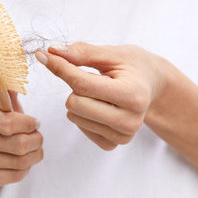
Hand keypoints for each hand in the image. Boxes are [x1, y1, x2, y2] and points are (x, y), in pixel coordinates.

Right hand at [0, 92, 42, 190]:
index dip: (29, 124)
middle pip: (18, 144)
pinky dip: (26, 169)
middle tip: (39, 138)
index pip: (9, 122)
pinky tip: (24, 162)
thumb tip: (16, 85)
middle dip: (36, 140)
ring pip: (19, 161)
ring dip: (35, 155)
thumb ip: (9, 97)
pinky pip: (14, 175)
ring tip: (35, 150)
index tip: (36, 123)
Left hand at [35, 42, 165, 149]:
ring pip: (75, 116)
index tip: (44, 56)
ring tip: (101, 92)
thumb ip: (82, 53)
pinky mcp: (114, 144)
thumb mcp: (112, 54)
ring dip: (80, 100)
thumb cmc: (134, 66)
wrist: (153, 86)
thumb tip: (51, 53)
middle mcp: (130, 120)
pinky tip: (100, 106)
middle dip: (76, 87)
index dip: (60, 67)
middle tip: (94, 78)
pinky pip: (80, 128)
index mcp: (133, 95)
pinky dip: (83, 114)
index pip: (83, 84)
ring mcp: (123, 136)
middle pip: (75, 104)